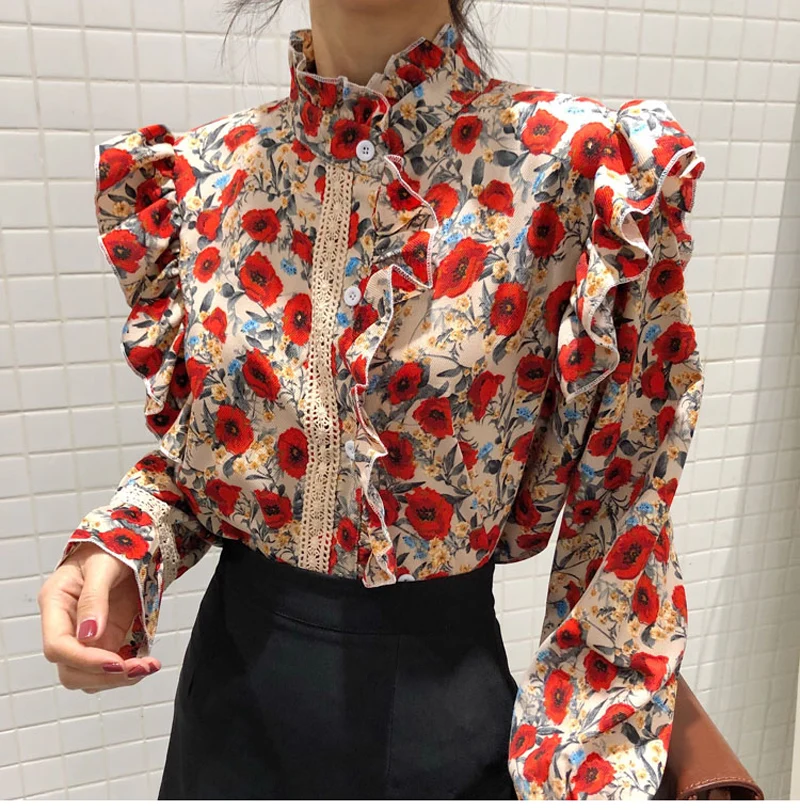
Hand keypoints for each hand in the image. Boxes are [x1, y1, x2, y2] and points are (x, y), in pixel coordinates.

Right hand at [38, 542, 161, 691]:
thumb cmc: (109, 548)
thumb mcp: (103, 565)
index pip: (57, 647)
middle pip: (71, 670)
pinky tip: (148, 663)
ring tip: (148, 666)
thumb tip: (88, 635)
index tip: (116, 662)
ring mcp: (86, 637)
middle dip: (104, 676)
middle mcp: (66, 626)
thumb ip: (94, 598)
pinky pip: (111, 668)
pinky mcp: (106, 641)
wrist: (126, 546)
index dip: (85, 660)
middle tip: (139, 668)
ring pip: (90, 676)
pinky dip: (129, 672)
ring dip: (118, 679)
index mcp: (56, 603)